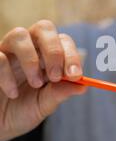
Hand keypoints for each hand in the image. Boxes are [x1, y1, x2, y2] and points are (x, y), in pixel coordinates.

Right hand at [0, 20, 85, 140]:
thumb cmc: (19, 113)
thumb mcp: (43, 106)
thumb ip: (59, 94)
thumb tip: (83, 86)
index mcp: (45, 56)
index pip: (63, 41)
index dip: (71, 55)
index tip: (75, 75)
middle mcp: (27, 48)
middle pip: (44, 28)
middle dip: (54, 50)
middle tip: (56, 76)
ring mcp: (6, 52)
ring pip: (19, 34)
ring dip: (31, 60)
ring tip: (35, 84)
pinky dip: (8, 76)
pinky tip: (13, 93)